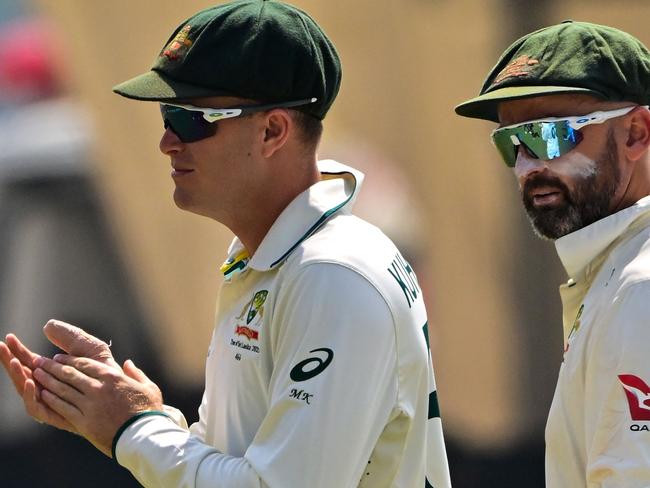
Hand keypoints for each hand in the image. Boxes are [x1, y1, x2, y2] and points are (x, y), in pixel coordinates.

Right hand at [0, 319, 120, 430]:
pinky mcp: (58, 416)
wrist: (124, 395)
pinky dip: (31, 396)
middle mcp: (49, 387)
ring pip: (26, 391)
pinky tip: (31, 381)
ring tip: (14, 360)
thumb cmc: (108, 373)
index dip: (18, 349)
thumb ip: (70, 337)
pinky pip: (37, 409)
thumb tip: (46, 325)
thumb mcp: (90, 349)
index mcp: (54, 372)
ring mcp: (52, 402)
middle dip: (9, 360)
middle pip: (22, 374)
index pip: (30, 360)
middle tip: (1, 346)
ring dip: (17, 375)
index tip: (9, 337)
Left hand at [33, 355, 162, 456]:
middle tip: (41, 362)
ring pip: (63, 389)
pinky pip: (63, 407)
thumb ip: (136, 373)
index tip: (59, 357)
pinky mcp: (83, 421)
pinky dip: (52, 399)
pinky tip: (44, 394)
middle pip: (70, 374)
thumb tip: (128, 363)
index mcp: (113, 377)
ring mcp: (89, 405)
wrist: (142, 436)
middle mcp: (98, 388)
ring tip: (36, 374)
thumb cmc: (149, 411)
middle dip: (53, 367)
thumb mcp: (148, 388)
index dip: (69, 360)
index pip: (85, 364)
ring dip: (48, 380)